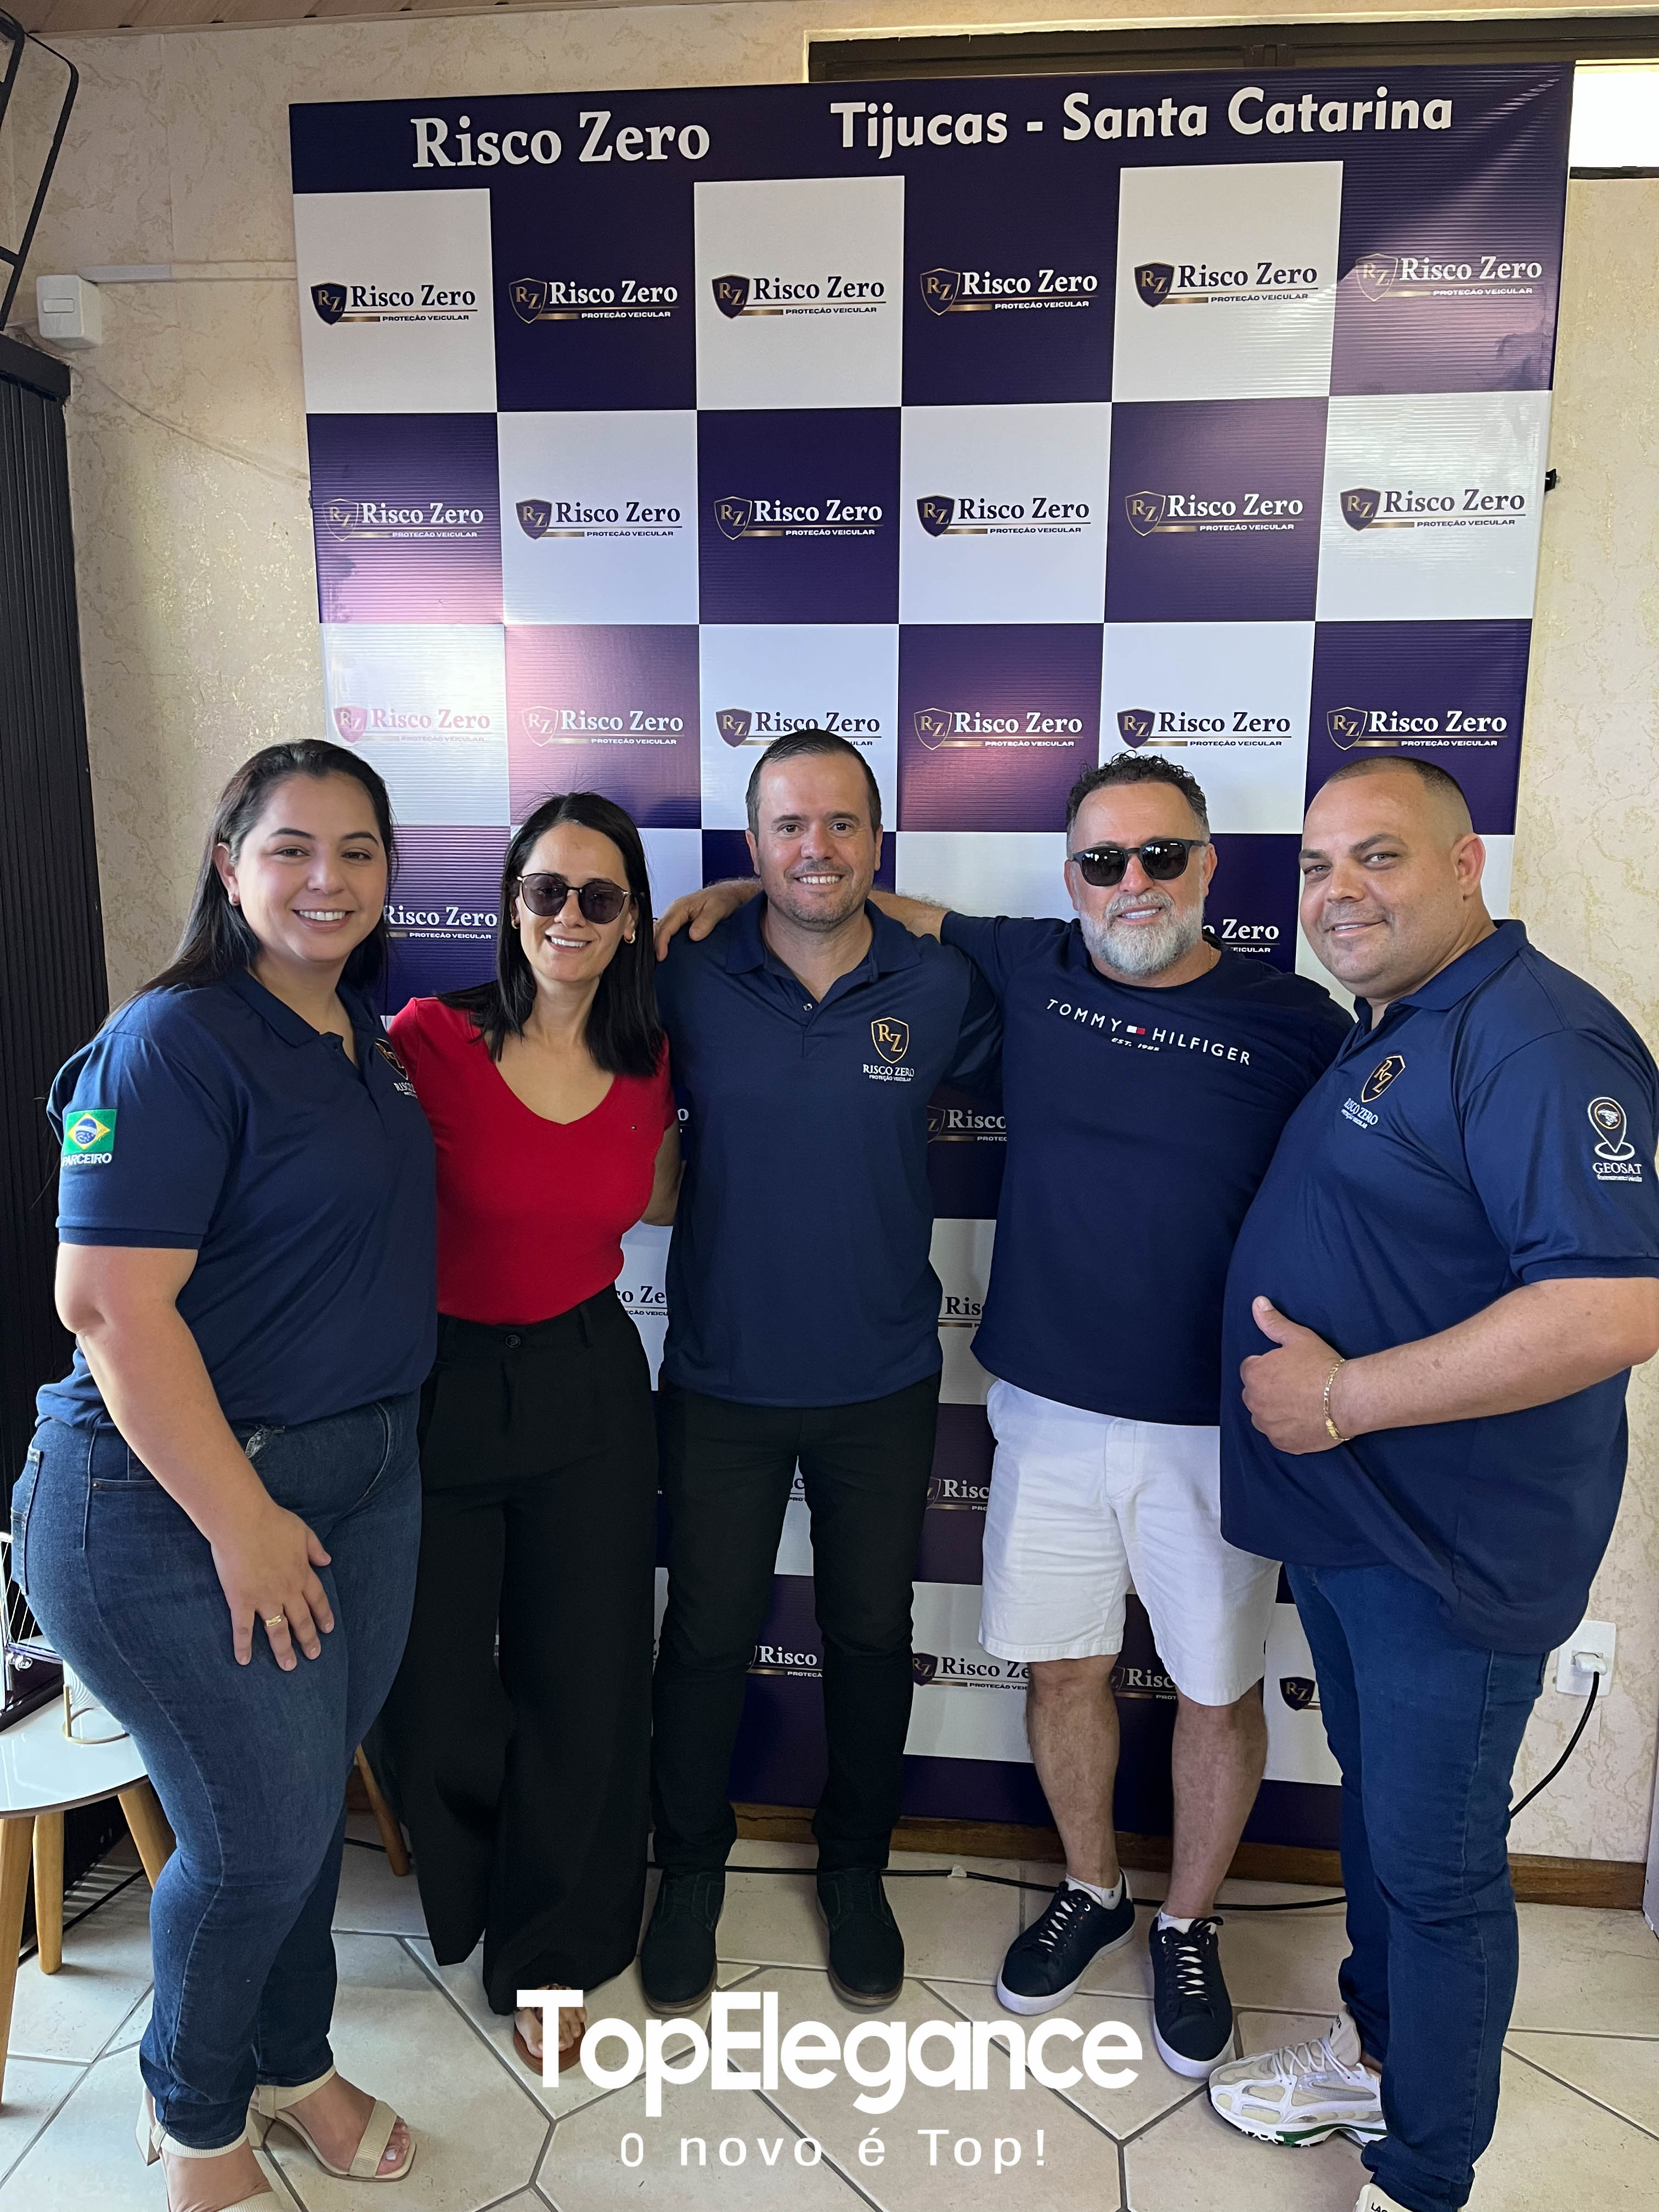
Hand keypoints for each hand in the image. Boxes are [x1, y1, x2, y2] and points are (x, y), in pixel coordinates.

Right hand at [208, 1498, 334, 1668]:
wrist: (243, 1522)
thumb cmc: (272, 1522)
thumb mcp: (302, 1531)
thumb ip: (315, 1548)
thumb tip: (327, 1560)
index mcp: (301, 1574)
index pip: (317, 1600)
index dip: (323, 1615)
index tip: (328, 1629)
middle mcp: (286, 1591)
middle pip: (301, 1620)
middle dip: (309, 1639)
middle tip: (313, 1655)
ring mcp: (264, 1598)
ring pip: (277, 1630)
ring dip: (283, 1650)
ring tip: (289, 1666)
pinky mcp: (241, 1601)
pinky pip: (244, 1629)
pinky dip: (244, 1646)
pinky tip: (244, 1661)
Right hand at [654, 878, 756, 960]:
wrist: (725, 894)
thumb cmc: (721, 899)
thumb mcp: (717, 909)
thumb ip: (706, 922)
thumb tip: (694, 936)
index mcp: (679, 907)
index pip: (665, 927)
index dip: (661, 943)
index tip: (662, 957)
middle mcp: (673, 911)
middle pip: (657, 930)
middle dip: (653, 946)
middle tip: (655, 964)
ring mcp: (674, 916)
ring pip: (658, 931)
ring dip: (656, 945)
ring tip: (657, 962)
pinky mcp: (677, 921)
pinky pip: (665, 932)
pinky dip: (661, 942)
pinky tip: (664, 953)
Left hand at [1240, 1296, 1346, 1454]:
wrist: (1347, 1398)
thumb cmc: (1322, 1365)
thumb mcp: (1298, 1337)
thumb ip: (1273, 1322)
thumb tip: (1257, 1302)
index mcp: (1254, 1374)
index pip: (1250, 1369)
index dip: (1269, 1367)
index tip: (1288, 1368)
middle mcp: (1254, 1401)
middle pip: (1255, 1393)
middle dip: (1269, 1389)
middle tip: (1296, 1386)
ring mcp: (1267, 1425)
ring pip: (1264, 1416)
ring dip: (1275, 1411)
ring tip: (1301, 1403)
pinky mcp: (1282, 1443)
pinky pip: (1277, 1435)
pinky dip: (1287, 1429)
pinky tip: (1304, 1420)